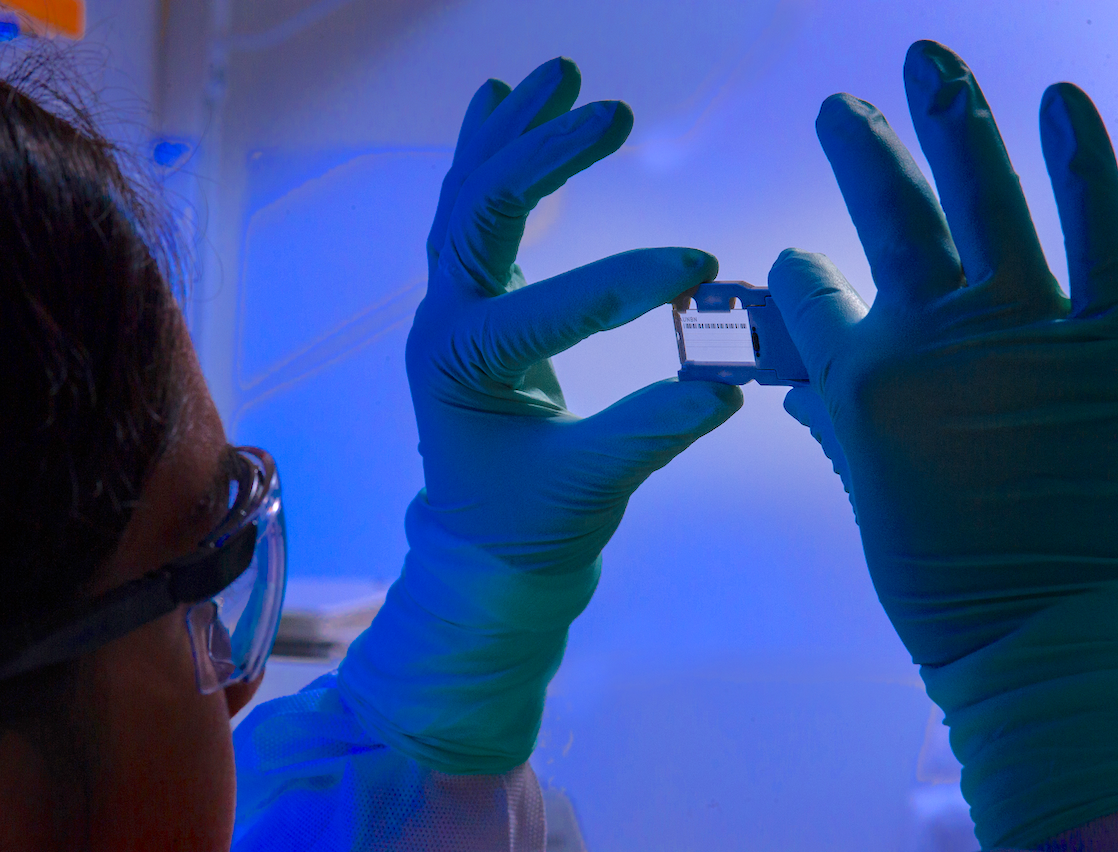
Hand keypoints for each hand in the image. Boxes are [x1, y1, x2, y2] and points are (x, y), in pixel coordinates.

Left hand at [338, 57, 741, 773]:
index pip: (546, 309)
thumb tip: (723, 388)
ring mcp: (450, 309)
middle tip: (611, 112)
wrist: (483, 545)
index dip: (624, 283)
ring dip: (511, 136)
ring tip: (555, 74)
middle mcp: (445, 326)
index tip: (699, 266)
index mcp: (466, 370)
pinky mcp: (469, 304)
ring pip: (468, 202)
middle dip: (542, 158)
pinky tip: (499, 100)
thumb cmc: (530, 523)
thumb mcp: (590, 487)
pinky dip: (486, 157)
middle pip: (480, 216)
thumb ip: (649, 433)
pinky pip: (468, 217)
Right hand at [769, 41, 1117, 848]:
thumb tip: (802, 377)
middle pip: (887, 219)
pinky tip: (1064, 103)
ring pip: (987, 202)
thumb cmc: (954, 588)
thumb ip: (839, 422)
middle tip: (841, 104)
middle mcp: (936, 344)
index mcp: (862, 388)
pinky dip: (1088, 162)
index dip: (793, 274)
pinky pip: (1109, 233)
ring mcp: (1033, 335)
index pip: (806, 293)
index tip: (790, 264)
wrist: (1059, 644)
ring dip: (957, 124)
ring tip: (934, 61)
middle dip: (859, 149)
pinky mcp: (1115, 345)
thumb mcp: (878, 500)